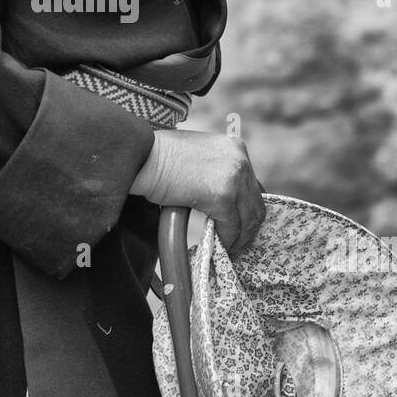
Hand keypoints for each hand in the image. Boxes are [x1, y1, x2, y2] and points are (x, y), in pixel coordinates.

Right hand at [130, 129, 265, 257]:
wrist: (141, 157)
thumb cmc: (159, 157)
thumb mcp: (198, 156)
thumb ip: (216, 172)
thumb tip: (224, 201)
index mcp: (236, 147)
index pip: (254, 186)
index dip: (247, 209)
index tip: (240, 224)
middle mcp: (240, 160)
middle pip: (256, 203)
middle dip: (247, 227)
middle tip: (236, 242)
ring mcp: (234, 178)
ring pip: (247, 219)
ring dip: (238, 237)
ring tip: (226, 248)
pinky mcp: (222, 196)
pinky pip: (230, 228)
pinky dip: (225, 240)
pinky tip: (215, 245)